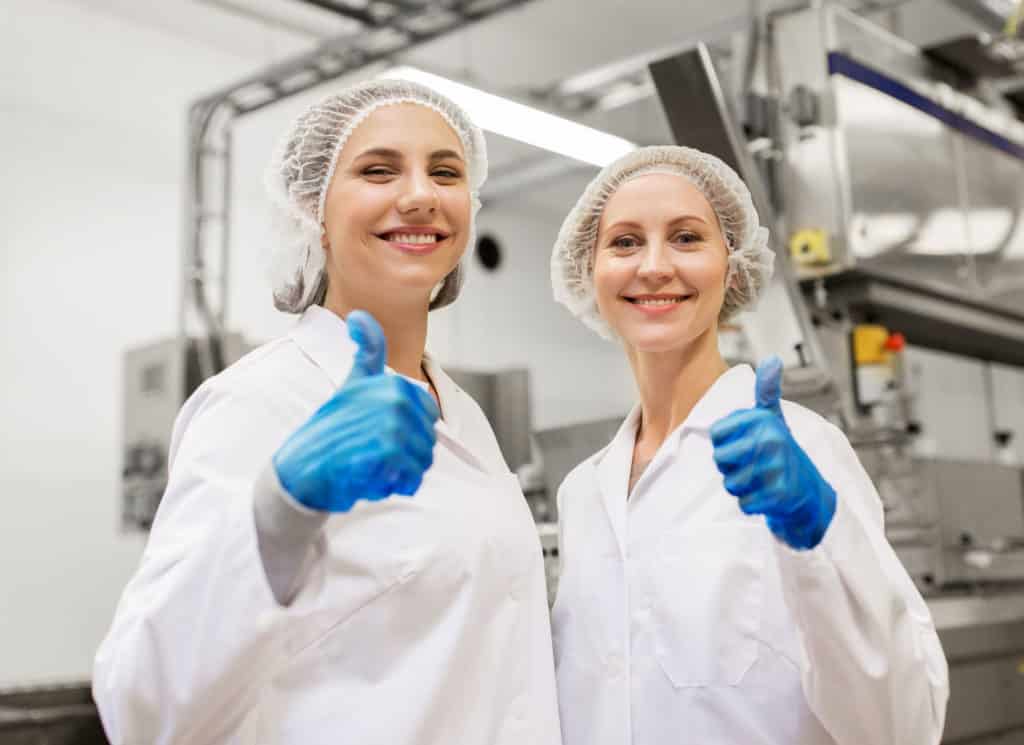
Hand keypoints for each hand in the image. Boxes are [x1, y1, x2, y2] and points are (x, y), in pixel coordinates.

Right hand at [272, 310, 439, 511]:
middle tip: (372, 455)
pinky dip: (391, 487)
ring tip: (370, 466)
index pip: (430, 417)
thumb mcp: (351, 384)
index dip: (410, 433)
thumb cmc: (330, 430)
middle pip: (429, 443)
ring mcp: (388, 426)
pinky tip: (367, 479)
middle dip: (406, 458)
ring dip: (399, 475)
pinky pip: (410, 479)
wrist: (299, 471)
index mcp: (392, 385)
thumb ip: (366, 353)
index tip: (379, 432)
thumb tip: (360, 315)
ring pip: (422, 463)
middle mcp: (393, 401)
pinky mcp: (381, 454)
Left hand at [710, 356, 835, 548]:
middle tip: (751, 465)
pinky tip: (767, 496)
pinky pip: (744, 503)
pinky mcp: (780, 495)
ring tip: (761, 480)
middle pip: (720, 459)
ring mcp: (777, 468)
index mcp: (764, 420)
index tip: (744, 444)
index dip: (725, 443)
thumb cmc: (784, 453)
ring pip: (730, 483)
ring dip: (742, 486)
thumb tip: (773, 359)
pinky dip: (752, 504)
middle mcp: (772, 440)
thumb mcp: (775, 419)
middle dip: (730, 467)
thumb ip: (767, 392)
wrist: (811, 493)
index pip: (717, 433)